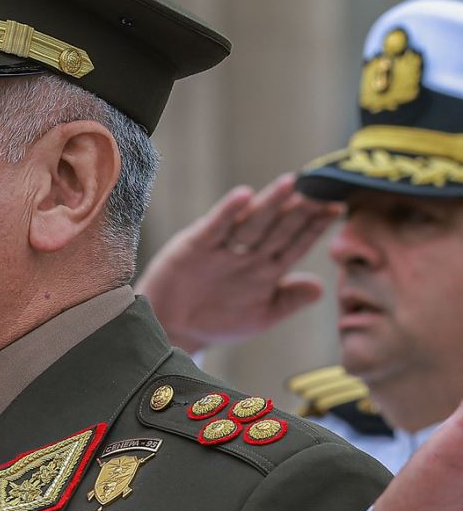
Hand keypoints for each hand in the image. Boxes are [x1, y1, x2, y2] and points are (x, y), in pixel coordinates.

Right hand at [136, 174, 342, 353]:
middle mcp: (248, 253)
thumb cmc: (218, 321)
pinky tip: (243, 196)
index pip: (296, 242)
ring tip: (290, 182)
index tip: (337, 208)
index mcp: (267, 268)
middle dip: (300, 209)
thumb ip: (288, 301)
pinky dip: (228, 212)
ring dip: (270, 202)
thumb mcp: (260, 316)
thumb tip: (320, 287)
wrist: (172, 328)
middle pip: (278, 227)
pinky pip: (215, 227)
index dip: (316, 226)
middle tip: (321, 187)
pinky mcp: (196, 246)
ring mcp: (223, 248)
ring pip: (252, 222)